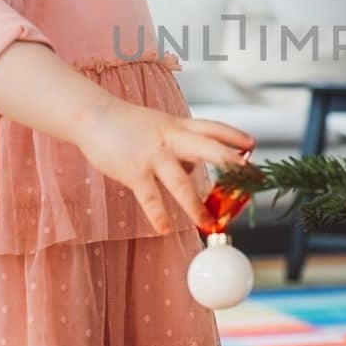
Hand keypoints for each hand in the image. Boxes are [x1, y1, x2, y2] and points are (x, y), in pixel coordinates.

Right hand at [70, 95, 256, 233]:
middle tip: (250, 176)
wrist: (92, 116)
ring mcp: (153, 155)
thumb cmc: (128, 125)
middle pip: (207, 148)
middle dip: (230, 162)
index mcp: (178, 126)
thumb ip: (180, 145)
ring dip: (196, 205)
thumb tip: (197, 172)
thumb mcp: (160, 126)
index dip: (233, 135)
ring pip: (181, 181)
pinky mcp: (134, 171)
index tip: (253, 144)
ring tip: (208, 222)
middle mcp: (170, 138)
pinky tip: (166, 229)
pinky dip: (159, 215)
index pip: (211, 128)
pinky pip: (150, 197)